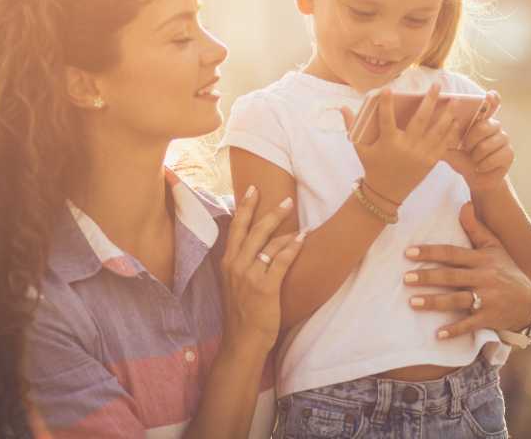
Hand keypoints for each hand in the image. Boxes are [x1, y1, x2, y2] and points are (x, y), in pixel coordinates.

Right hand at [219, 187, 304, 353]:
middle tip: (286, 200)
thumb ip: (241, 264)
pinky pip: (281, 261)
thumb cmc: (241, 314)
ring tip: (301, 222)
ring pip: (269, 243)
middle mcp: (236, 266)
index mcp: (227, 262)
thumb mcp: (234, 284)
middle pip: (254, 230)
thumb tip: (256, 245)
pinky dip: (293, 247)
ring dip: (287, 230)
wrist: (241, 341)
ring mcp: (249, 276)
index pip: (236, 228)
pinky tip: (303, 238)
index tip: (252, 190)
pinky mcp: (265, 288)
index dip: (245, 207)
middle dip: (270, 212)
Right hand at [340, 84, 458, 204]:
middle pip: (421, 119)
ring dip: (447, 114)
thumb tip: (342, 107)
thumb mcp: (360, 148)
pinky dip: (450, 132)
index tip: (388, 88)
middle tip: (437, 86)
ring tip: (455, 100)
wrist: (386, 193)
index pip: (386, 118)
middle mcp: (406, 147)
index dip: (386, 103)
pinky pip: (443, 144)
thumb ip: (352, 126)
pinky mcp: (430, 162)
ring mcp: (420, 154)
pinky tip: (455, 120)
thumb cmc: (372, 166)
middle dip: (430, 100)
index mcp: (388, 142)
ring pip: (437, 130)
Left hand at [403, 202, 530, 339]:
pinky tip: (437, 334)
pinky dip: (455, 330)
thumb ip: (476, 228)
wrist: (527, 302)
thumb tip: (464, 204)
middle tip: (405, 278)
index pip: (452, 253)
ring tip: (412, 302)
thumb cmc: (505, 270)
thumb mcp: (494, 247)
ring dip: (434, 302)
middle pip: (451, 276)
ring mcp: (487, 298)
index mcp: (481, 259)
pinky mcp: (489, 318)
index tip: (408, 252)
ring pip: (457, 300)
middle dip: (427, 277)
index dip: (430, 252)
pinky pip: (470, 324)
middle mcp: (484, 277)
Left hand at [443, 91, 513, 192]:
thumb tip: (428, 126)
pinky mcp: (509, 153)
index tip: (489, 95)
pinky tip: (481, 167)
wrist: (476, 178)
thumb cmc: (462, 159)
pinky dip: (484, 165)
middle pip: (483, 127)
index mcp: (480, 120)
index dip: (492, 99)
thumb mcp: (449, 148)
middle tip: (466, 149)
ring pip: (487, 145)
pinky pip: (495, 157)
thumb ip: (442, 136)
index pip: (491, 104)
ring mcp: (504, 139)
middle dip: (470, 142)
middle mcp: (494, 126)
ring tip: (474, 160)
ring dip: (476, 156)